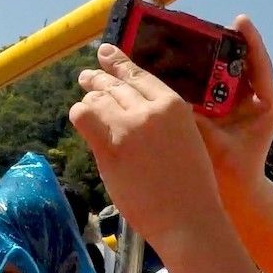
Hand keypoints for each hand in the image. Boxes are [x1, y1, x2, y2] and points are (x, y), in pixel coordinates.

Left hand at [71, 42, 225, 250]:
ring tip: (84, 99)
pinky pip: (84, 118)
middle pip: (115, 85)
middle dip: (98, 79)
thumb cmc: (191, 187)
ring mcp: (128, 127)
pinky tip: (82, 119)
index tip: (106, 53)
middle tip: (86, 76)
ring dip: (89, 98)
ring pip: (97, 98)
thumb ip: (161, 121)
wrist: (188, 219)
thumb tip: (131, 111)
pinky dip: (81, 115)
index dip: (119, 62)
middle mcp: (150, 110)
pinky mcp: (109, 147)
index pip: (139, 75)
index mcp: (174, 105)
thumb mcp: (186, 139)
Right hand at [192, 16, 272, 210]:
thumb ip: (198, 121)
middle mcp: (253, 99)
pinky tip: (177, 64)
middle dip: (224, 42)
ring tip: (187, 39)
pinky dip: (198, 74)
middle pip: (241, 62)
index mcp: (264, 105)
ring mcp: (237, 102)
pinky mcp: (222, 108)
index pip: (260, 65)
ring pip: (225, 71)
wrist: (235, 193)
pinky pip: (211, 84)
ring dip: (209, 56)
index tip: (240, 20)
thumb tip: (174, 98)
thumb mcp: (215, 144)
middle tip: (203, 27)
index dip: (250, 41)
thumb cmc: (232, 171)